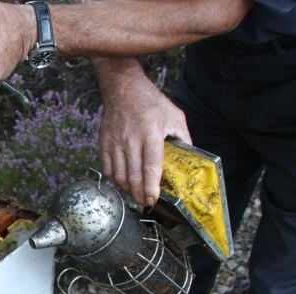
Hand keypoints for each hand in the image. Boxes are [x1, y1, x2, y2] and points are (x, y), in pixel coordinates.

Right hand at [99, 76, 190, 205]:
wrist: (124, 89)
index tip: (154, 199)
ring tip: (136, 194)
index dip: (151, 187)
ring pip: (119, 176)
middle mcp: (132, 140)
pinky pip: (108, 168)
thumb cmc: (152, 103)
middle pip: (133, 176)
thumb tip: (190, 158)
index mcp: (152, 134)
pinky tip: (123, 182)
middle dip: (140, 194)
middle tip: (146, 202)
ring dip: (128, 189)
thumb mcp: (175, 117)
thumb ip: (183, 139)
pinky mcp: (105, 142)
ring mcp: (116, 142)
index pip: (150, 168)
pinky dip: (115, 179)